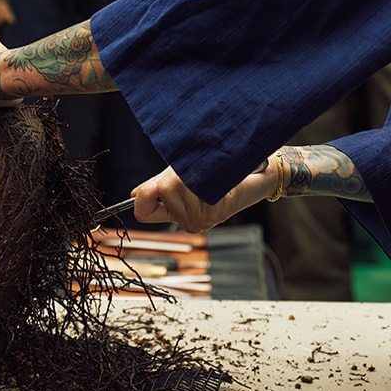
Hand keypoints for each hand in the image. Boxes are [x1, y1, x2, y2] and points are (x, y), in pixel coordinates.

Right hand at [130, 161, 278, 232]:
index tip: (152, 185)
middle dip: (173, 175)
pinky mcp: (214, 212)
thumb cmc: (223, 170)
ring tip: (209, 174)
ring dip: (189, 174)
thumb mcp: (185, 175)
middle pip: (160, 192)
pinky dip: (200, 176)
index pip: (143, 212)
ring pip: (175, 188)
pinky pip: (193, 187)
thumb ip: (160, 186)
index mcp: (177, 212)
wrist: (258, 172)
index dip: (142, 197)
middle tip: (194, 172)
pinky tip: (216, 178)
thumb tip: (133, 195)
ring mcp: (201, 219)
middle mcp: (188, 221)